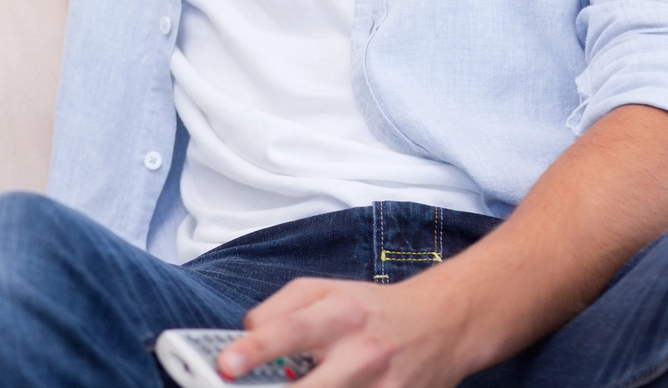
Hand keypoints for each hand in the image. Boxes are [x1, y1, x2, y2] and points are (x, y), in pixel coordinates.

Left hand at [225, 276, 474, 387]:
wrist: (441, 324)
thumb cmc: (370, 309)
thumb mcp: (322, 290)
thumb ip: (277, 309)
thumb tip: (243, 338)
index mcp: (340, 313)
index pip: (291, 330)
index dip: (255, 349)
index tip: (226, 364)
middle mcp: (363, 352)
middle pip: (312, 387)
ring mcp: (383, 386)